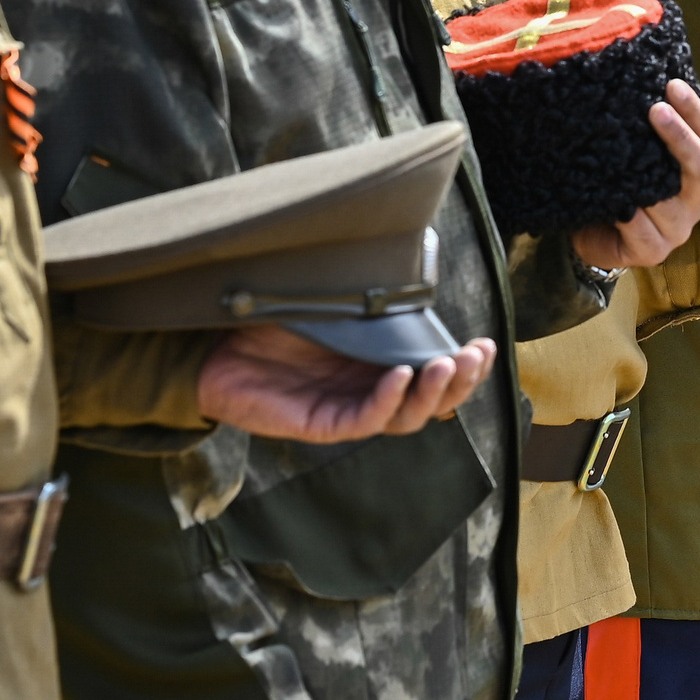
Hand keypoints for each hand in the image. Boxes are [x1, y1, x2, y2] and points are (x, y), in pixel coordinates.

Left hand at [196, 324, 495, 441]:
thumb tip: (416, 275)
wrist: (213, 343)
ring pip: (403, 417)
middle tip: (475, 356)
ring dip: (429, 393)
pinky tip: (399, 377)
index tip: (486, 346)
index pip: (433, 376)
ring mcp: (345, 410)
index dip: (464, 367)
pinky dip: (385, 400)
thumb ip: (372, 302)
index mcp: (379, 366)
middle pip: (428, 402)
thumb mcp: (334, 304)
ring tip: (445, 364)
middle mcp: (367, 391)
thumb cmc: (271, 319)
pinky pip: (361, 420)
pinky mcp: (319, 425)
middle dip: (459, 381)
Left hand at [570, 81, 699, 269]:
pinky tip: (620, 205)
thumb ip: (646, 132)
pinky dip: (632, 218)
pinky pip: (645, 234)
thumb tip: (636, 83)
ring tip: (627, 152)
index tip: (672, 85)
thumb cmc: (621, 189)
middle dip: (680, 137)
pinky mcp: (654, 253)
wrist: (597, 235)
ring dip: (650, 179)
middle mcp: (694, 200)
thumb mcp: (638, 157)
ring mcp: (676, 230)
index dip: (694, 111)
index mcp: (696, 173)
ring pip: (671, 205)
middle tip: (656, 109)